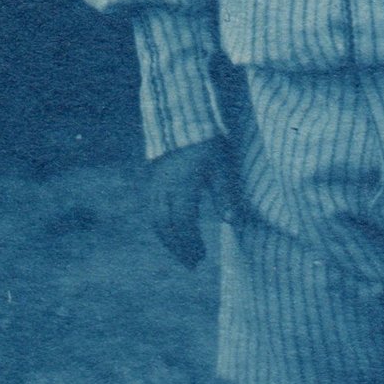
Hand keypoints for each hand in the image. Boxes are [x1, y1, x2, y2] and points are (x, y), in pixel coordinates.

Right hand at [148, 137, 241, 270]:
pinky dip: (161, 227)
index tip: (201, 256)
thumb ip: (225, 194)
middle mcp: (165, 189)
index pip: (184, 223)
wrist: (182, 120)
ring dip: (168, 241)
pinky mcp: (152, 182)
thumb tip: (231, 222)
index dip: (191, 243)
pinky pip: (151, 211)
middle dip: (179, 248)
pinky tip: (171, 234)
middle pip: (167, 226)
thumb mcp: (221, 167)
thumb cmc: (207, 144)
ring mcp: (155, 185)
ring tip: (183, 254)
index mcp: (183, 186)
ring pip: (156, 220)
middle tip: (193, 263)